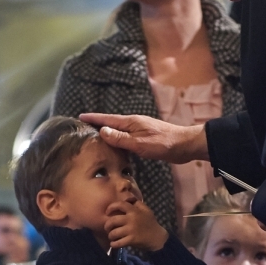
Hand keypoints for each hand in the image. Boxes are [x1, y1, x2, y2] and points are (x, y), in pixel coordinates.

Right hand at [80, 113, 208, 163]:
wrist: (185, 145)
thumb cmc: (164, 143)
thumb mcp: (139, 143)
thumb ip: (120, 138)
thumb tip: (102, 131)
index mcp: (131, 122)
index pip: (107, 119)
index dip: (93, 118)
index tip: (80, 117)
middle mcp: (134, 124)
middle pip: (111, 123)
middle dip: (97, 124)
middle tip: (83, 128)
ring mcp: (140, 131)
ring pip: (119, 131)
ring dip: (107, 133)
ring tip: (95, 138)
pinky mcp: (145, 138)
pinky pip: (126, 138)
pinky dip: (118, 141)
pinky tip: (116, 148)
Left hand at [105, 200, 167, 251]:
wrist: (158, 237)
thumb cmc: (150, 223)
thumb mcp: (146, 210)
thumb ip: (136, 203)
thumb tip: (128, 198)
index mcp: (134, 211)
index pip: (119, 205)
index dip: (111, 207)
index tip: (107, 212)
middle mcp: (131, 219)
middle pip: (112, 221)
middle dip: (107, 225)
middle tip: (107, 228)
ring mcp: (131, 230)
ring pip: (113, 233)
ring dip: (110, 236)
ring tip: (111, 237)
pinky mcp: (132, 240)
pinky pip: (118, 243)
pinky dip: (114, 244)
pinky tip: (114, 244)